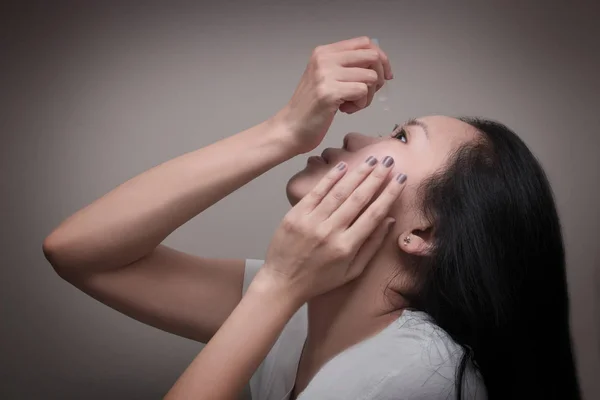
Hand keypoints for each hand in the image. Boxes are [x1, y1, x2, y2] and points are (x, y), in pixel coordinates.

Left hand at [256, 157, 406, 305]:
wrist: (282, 282)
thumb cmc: (319, 280)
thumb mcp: (352, 271)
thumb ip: (372, 246)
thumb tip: (390, 220)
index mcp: (346, 247)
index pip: (373, 214)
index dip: (389, 194)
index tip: (401, 179)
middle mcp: (330, 232)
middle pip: (358, 198)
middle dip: (376, 177)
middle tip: (388, 161)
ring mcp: (311, 222)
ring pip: (339, 192)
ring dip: (357, 173)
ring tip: (371, 160)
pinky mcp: (295, 215)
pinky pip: (316, 193)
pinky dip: (330, 178)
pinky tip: (343, 167)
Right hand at [274, 36, 392, 153]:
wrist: (290, 128)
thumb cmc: (311, 107)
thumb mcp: (326, 77)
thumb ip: (347, 66)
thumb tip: (379, 61)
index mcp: (324, 52)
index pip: (365, 43)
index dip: (381, 58)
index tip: (384, 74)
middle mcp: (324, 59)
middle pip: (372, 56)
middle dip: (378, 77)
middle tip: (367, 93)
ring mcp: (326, 75)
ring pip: (370, 77)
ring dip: (367, 96)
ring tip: (351, 105)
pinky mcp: (330, 92)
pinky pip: (362, 92)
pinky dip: (360, 105)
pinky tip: (345, 110)